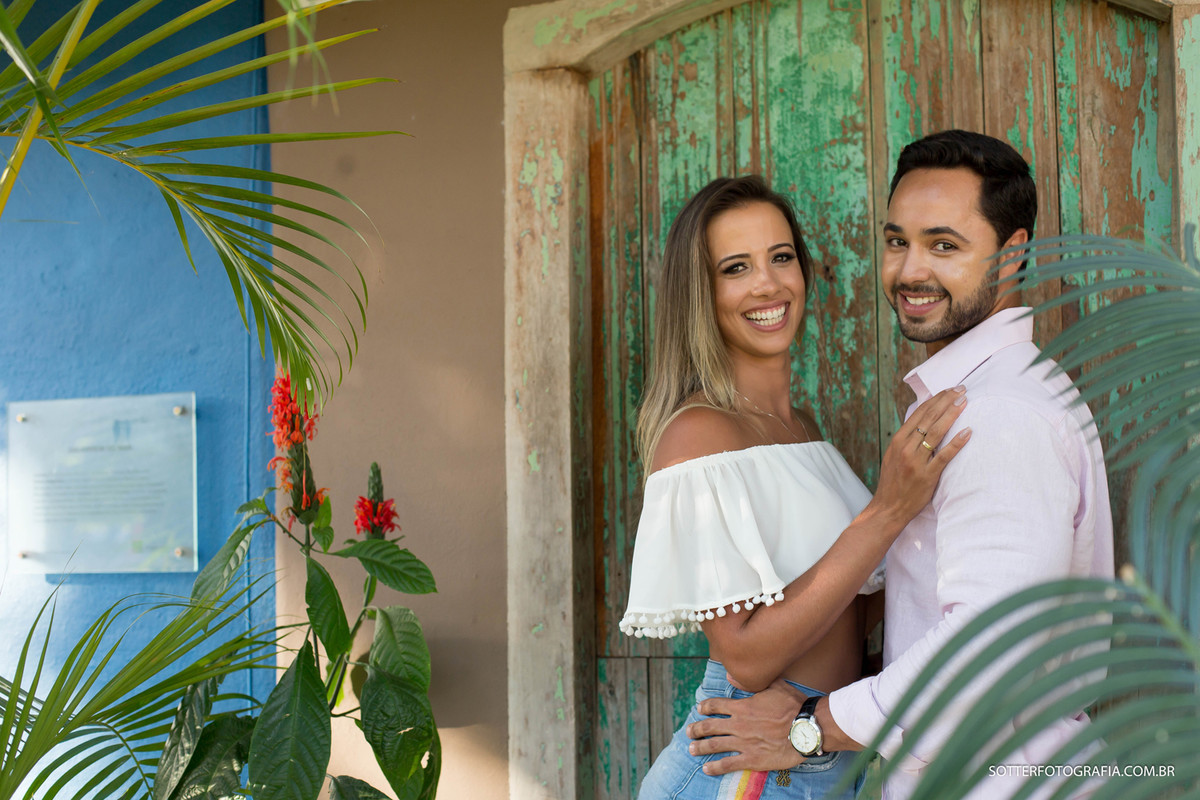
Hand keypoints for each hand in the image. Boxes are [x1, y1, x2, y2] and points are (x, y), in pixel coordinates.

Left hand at [685, 679, 805, 774]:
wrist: (807, 728)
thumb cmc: (793, 705)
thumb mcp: (774, 686)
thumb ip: (752, 681)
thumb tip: (731, 675)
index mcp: (743, 707)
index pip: (716, 705)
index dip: (705, 707)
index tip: (699, 709)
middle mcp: (739, 725)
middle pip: (710, 726)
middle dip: (697, 729)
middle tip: (689, 732)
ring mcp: (744, 742)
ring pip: (715, 745)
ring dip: (701, 747)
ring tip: (691, 749)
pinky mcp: (752, 759)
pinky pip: (728, 764)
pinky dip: (715, 767)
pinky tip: (706, 769)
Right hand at [869, 385, 970, 527]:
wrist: (888, 508)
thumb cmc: (894, 482)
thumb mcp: (894, 456)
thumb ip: (908, 440)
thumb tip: (924, 422)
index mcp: (898, 440)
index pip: (919, 414)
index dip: (935, 399)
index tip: (949, 390)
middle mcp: (905, 448)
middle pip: (928, 418)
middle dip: (946, 401)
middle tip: (961, 389)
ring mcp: (916, 461)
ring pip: (936, 432)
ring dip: (951, 414)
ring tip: (964, 402)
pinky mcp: (927, 475)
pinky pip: (944, 456)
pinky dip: (956, 443)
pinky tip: (967, 432)